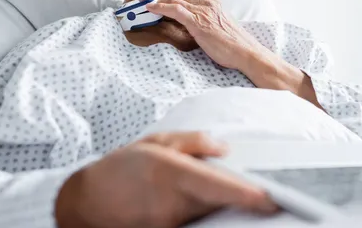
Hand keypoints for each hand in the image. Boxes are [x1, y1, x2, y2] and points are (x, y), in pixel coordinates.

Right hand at [55, 132, 276, 227]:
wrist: (87, 203)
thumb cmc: (122, 167)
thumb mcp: (156, 141)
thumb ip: (193, 142)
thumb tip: (225, 149)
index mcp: (171, 173)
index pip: (218, 186)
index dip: (248, 195)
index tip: (274, 199)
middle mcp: (172, 202)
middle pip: (220, 205)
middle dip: (246, 203)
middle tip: (273, 200)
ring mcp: (168, 225)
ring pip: (211, 217)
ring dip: (227, 209)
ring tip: (246, 200)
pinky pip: (197, 226)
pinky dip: (209, 217)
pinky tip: (214, 209)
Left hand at [146, 0, 262, 69]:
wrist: (245, 52)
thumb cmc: (234, 45)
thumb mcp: (219, 28)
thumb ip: (206, 23)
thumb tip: (192, 26)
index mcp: (213, 3)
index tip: (157, 2)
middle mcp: (208, 3)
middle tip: (146, 4)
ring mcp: (203, 11)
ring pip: (175, 0)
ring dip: (157, 2)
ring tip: (144, 6)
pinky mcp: (198, 22)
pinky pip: (175, 10)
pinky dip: (161, 7)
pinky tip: (151, 9)